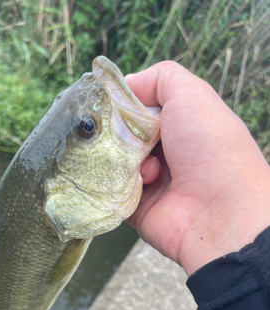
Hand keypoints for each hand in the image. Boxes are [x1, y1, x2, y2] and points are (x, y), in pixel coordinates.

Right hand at [126, 61, 269, 275]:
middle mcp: (166, 152)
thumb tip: (125, 85)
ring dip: (123, 160)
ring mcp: (150, 181)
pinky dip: (118, 184)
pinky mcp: (135, 206)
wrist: (219, 211)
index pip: (139, 108)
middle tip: (120, 135)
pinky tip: (142, 184)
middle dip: (117, 132)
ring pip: (114, 161)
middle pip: (122, 135)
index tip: (110, 104)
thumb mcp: (191, 95)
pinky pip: (112, 190)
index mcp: (181, 125)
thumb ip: (159, 78)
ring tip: (146, 166)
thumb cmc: (211, 148)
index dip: (123, 104)